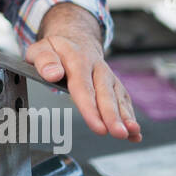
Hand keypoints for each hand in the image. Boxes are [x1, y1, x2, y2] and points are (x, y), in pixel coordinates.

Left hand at [25, 11, 141, 142]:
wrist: (75, 40)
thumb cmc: (56, 49)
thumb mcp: (41, 48)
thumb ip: (44, 60)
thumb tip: (52, 74)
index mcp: (78, 60)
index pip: (83, 87)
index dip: (91, 108)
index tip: (98, 126)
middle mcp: (98, 69)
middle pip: (105, 95)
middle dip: (113, 116)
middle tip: (118, 133)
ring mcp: (108, 77)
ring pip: (118, 98)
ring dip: (126, 118)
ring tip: (131, 134)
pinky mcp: (115, 86)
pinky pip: (124, 102)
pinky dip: (130, 118)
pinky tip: (134, 135)